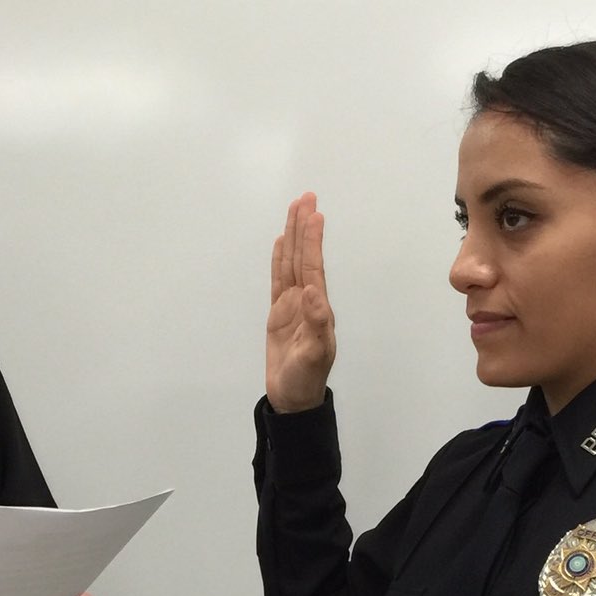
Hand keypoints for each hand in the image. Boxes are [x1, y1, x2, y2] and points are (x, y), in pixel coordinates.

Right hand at [267, 192, 336, 412]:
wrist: (293, 399)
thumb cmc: (305, 380)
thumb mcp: (314, 355)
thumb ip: (316, 324)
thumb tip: (312, 291)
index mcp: (317, 307)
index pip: (313, 266)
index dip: (312, 241)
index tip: (314, 214)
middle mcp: (307, 301)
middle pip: (303, 257)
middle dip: (304, 228)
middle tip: (306, 197)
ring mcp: (292, 306)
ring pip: (291, 263)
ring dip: (293, 237)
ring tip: (295, 209)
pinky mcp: (279, 314)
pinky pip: (278, 280)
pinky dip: (279, 260)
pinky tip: (280, 244)